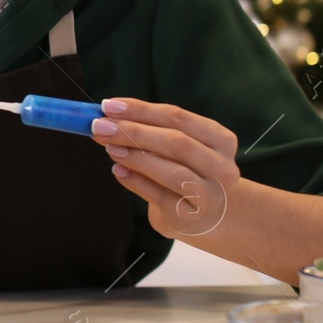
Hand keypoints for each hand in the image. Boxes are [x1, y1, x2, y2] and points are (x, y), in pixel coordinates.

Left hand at [89, 97, 241, 238]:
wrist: (206, 215)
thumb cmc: (185, 170)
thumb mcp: (176, 147)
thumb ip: (148, 132)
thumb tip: (106, 118)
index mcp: (221, 140)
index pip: (178, 117)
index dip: (142, 110)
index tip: (109, 105)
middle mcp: (222, 167)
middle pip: (177, 143)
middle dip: (134, 132)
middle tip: (100, 126)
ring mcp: (210, 195)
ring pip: (173, 172)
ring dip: (136, 157)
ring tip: (109, 148)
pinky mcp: (191, 217)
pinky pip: (160, 197)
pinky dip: (136, 182)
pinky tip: (118, 171)